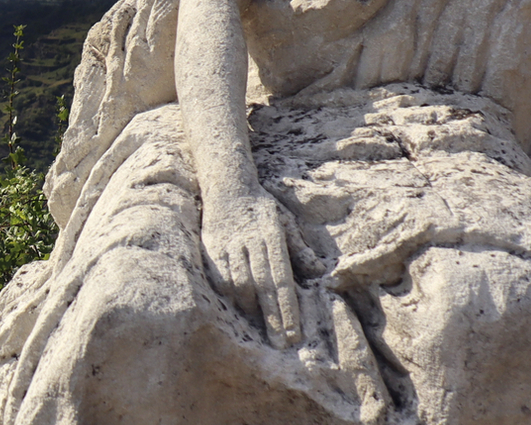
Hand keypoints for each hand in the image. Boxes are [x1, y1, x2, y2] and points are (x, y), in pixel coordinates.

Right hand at [201, 190, 301, 347]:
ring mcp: (229, 246)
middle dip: (273, 318)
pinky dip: (230, 294)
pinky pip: (220, 277)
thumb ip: (299, 248)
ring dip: (251, 308)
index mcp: (273, 237)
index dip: (288, 309)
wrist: (228, 186)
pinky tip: (239, 306)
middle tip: (280, 343)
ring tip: (262, 327)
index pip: (282, 280)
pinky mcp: (211, 248)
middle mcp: (251, 243)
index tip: (294, 333)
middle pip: (263, 287)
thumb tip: (319, 271)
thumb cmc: (262, 209)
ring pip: (239, 284)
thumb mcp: (286, 222)